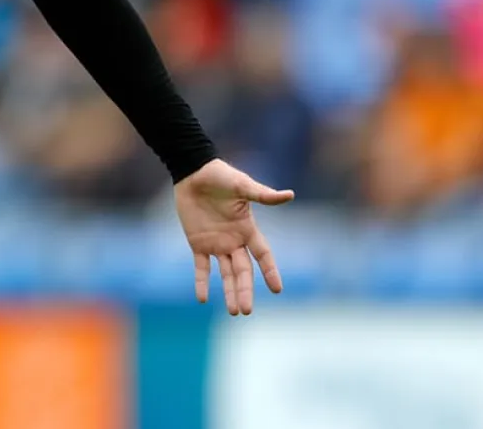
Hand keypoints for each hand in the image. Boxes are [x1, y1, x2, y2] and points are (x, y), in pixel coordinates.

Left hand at [174, 158, 294, 315]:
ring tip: (234, 311)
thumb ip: (263, 195)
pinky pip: (201, 267)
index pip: (263, 255)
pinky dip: (201, 281)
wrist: (193, 172)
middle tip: (246, 311)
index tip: (277, 289)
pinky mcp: (197, 243)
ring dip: (230, 291)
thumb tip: (289, 195)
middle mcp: (234, 240)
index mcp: (247, 229)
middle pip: (243, 271)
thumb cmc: (221, 176)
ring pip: (225, 273)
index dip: (270, 271)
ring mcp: (216, 243)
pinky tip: (202, 298)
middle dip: (245, 290)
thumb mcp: (242, 186)